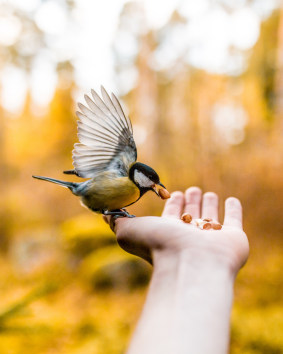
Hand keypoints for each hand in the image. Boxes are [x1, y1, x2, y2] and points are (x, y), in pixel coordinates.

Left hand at [104, 187, 248, 274]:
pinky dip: (234, 210)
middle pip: (190, 216)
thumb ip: (117, 220)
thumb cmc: (158, 246)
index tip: (172, 192)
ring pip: (209, 217)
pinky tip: (231, 200)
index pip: (171, 216)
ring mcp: (211, 238)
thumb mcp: (128, 231)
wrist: (189, 263)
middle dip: (189, 202)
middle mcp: (189, 236)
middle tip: (191, 190)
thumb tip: (103, 213)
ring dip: (208, 204)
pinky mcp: (232, 238)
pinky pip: (234, 220)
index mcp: (168, 233)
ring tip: (206, 193)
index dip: (172, 205)